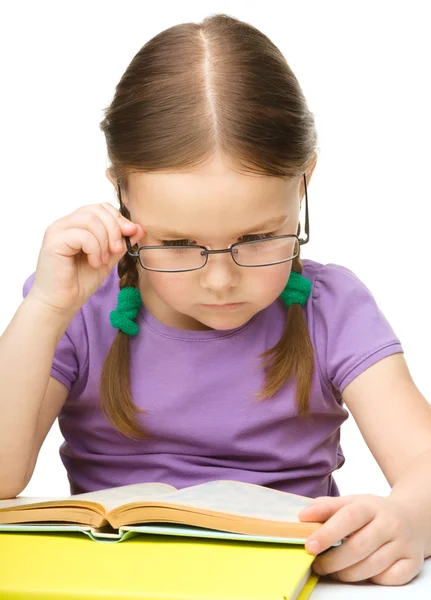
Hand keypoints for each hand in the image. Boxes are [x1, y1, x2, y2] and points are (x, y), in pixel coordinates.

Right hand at [29, 202, 144, 316]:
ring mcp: (57, 230)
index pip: (101, 207)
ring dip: (104, 241)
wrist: (61, 302)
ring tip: (103, 260)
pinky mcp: (53, 241)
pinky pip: (83, 235)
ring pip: (91, 220)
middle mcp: (65, 223)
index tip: (130, 234)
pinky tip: (94, 263)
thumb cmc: (80, 282)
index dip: (118, 218)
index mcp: (77, 224)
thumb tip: (139, 228)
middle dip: (114, 229)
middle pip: (97, 210)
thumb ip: (121, 243)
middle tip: (118, 250)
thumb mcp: (108, 259)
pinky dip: (95, 250)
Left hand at [298, 494, 423, 584]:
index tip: (309, 545)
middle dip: (333, 561)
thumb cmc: (373, 512)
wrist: (411, 517)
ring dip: (347, 573)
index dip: (327, 533)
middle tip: (317, 565)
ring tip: (333, 570)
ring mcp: (403, 543)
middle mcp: (390, 523)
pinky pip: (389, 579)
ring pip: (372, 567)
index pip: (348, 517)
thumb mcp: (351, 502)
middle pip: (358, 547)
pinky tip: (362, 572)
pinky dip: (372, 579)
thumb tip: (303, 516)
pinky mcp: (413, 562)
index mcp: (370, 505)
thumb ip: (326, 507)